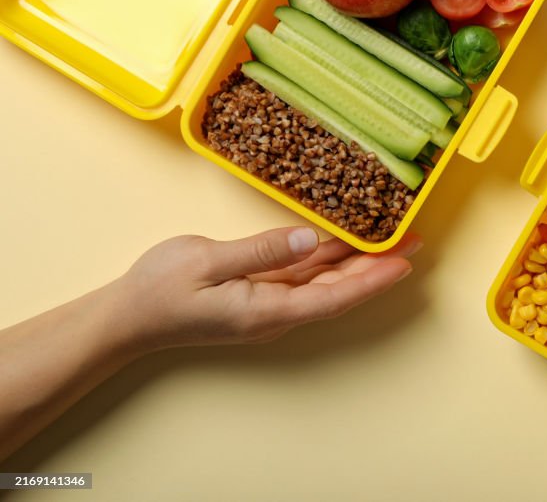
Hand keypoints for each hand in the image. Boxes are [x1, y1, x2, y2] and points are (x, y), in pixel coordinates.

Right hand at [109, 227, 419, 350]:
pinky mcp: (258, 292)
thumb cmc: (160, 291)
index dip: (372, 279)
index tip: (404, 264)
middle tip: (412, 241)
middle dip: (377, 266)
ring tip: (390, 238)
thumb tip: (306, 239)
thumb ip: (262, 251)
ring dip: (357, 261)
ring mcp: (268, 303)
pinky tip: (342, 240)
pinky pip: (300, 274)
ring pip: (322, 280)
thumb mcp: (208, 262)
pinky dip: (326, 257)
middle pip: (338, 289)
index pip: (334, 296)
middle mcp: (275, 310)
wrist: (126, 317)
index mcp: (267, 309)